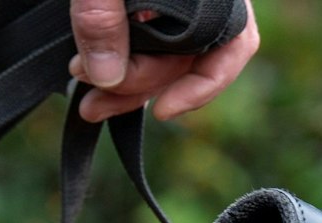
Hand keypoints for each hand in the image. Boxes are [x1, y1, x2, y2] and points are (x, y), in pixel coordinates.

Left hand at [69, 0, 260, 122]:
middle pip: (185, 56)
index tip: (163, 112)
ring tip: (86, 98)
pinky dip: (118, 60)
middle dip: (137, 85)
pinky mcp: (143, 4)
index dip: (204, 86)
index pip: (235, 43)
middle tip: (92, 99)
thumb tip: (106, 77)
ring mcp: (173, 1)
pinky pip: (141, 38)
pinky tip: (90, 73)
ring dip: (122, 80)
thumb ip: (101, 16)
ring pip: (161, 52)